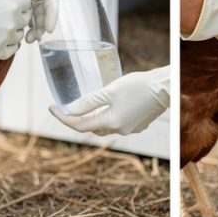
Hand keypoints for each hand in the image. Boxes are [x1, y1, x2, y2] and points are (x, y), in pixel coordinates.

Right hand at [0, 0, 30, 58]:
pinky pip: (12, 49)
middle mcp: (13, 23)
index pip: (28, 1)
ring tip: (4, 25)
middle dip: (19, 14)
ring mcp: (5, 39)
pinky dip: (9, 44)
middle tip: (7, 12)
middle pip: (26, 18)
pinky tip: (1, 38)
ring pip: (20, 34)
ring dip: (15, 30)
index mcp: (13, 6)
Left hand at [12, 0, 57, 41]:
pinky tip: (25, 35)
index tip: (48, 27)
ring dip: (36, 27)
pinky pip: (31, 13)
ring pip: (39, 12)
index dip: (51, 12)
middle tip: (37, 37)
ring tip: (29, 39)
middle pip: (46, 6)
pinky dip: (29, 24)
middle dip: (42, 23)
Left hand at [50, 66, 169, 135]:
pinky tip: (114, 103)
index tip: (51, 107)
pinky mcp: (140, 124)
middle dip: (80, 118)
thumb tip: (69, 110)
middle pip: (92, 127)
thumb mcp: (109, 91)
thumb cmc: (139, 86)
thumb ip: (88, 102)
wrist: (166, 87)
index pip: (79, 125)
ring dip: (96, 117)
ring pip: (106, 125)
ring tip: (91, 103)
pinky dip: (111, 115)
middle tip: (71, 105)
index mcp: (110, 122)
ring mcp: (131, 128)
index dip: (62, 117)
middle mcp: (120, 130)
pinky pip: (120, 122)